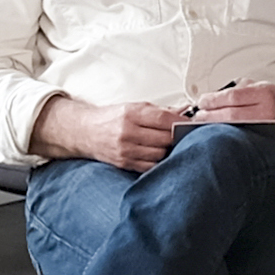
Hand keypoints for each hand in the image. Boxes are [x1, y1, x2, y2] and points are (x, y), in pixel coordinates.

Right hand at [42, 95, 186, 171]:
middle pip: (165, 138)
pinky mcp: (124, 163)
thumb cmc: (111, 118)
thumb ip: (159, 111)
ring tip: (167, 146)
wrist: (85, 132)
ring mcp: (126, 150)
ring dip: (167, 150)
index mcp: (131, 114)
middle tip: (180, 136)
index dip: (180, 122)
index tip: (189, 124)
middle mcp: (127, 132)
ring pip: (159, 154)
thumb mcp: (133, 107)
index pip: (163, 119)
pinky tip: (157, 156)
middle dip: (176, 137)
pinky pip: (150, 166)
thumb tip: (184, 110)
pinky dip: (157, 162)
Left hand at [189, 81, 274, 135]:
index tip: (201, 102)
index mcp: (263, 93)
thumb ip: (236, 91)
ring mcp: (268, 128)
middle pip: (232, 115)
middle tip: (197, 118)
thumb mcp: (257, 85)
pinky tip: (219, 137)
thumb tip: (210, 99)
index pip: (232, 97)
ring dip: (217, 129)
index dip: (213, 101)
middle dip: (210, 117)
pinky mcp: (268, 140)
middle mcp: (267, 111)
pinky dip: (229, 138)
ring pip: (236, 130)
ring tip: (203, 129)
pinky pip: (244, 139)